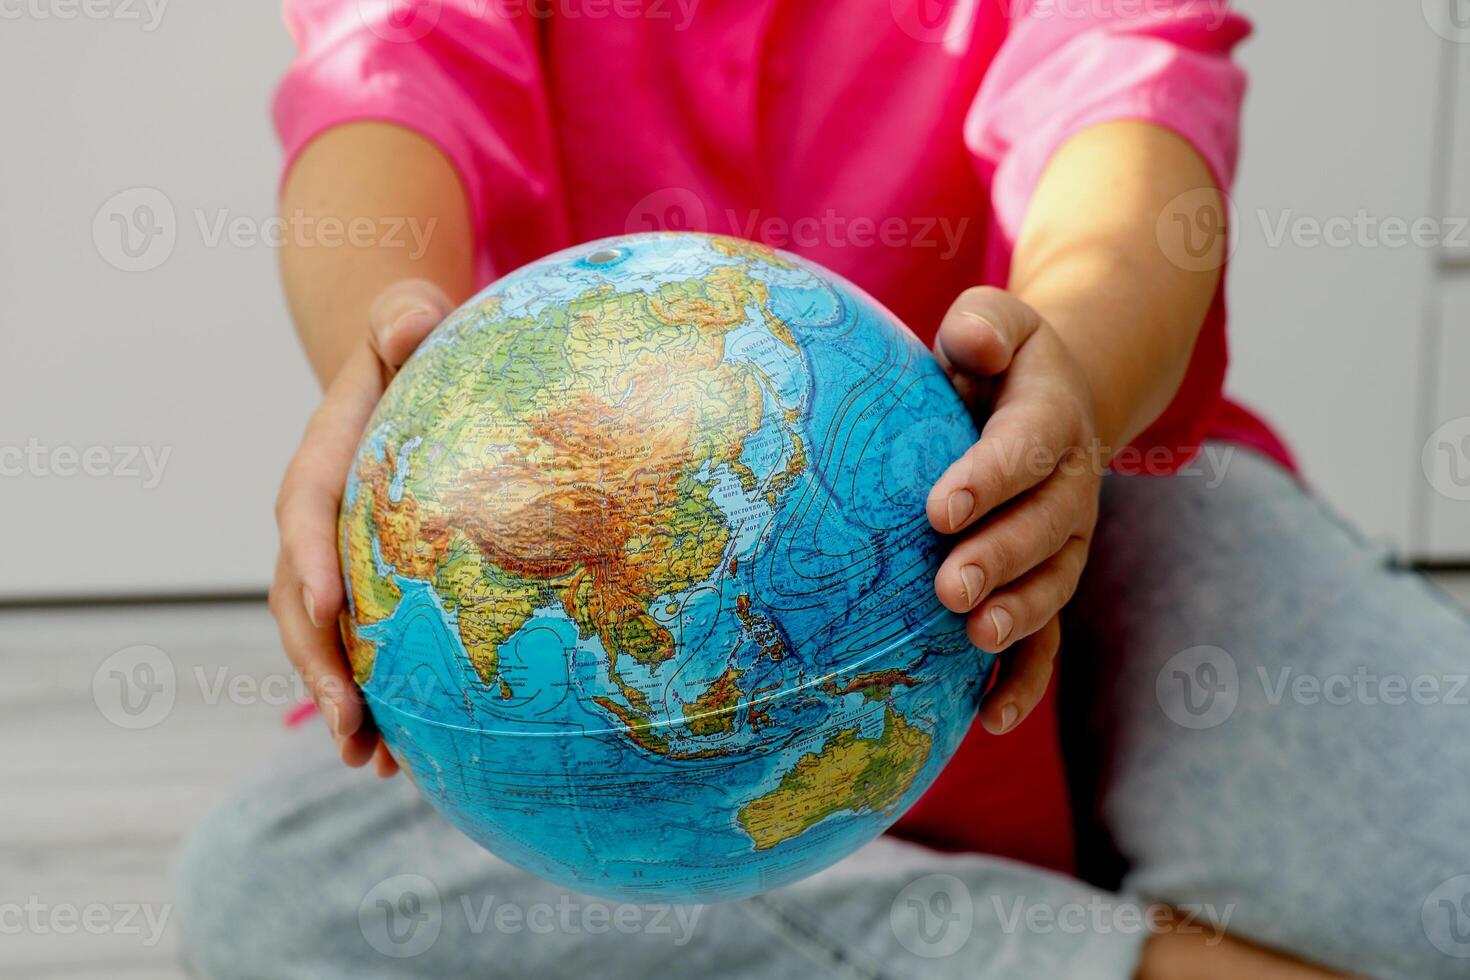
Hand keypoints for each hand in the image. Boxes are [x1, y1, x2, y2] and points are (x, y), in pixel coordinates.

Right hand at [269, 279, 454, 776]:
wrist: (397, 375)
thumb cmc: (410, 346)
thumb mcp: (406, 319)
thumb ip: (403, 320)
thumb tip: (412, 319)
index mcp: (322, 462)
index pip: (305, 510)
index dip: (310, 557)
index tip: (329, 605)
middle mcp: (313, 522)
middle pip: (300, 599)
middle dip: (318, 662)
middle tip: (348, 722)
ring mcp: (334, 562)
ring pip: (322, 641)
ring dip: (339, 702)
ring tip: (367, 761)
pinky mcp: (363, 587)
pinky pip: (358, 649)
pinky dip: (371, 701)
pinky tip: (396, 759)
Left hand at [927, 287, 1102, 735]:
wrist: (1048, 399)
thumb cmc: (995, 362)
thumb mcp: (993, 323)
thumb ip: (983, 326)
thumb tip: (972, 346)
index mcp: (1050, 417)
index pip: (1023, 447)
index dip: (987, 479)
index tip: (938, 509)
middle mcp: (1069, 485)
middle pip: (1045, 527)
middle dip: (1000, 560)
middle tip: (948, 589)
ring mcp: (1064, 542)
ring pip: (1052, 585)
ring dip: (1017, 618)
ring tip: (973, 641)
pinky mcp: (1047, 582)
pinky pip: (1046, 637)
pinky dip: (1024, 678)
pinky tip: (990, 718)